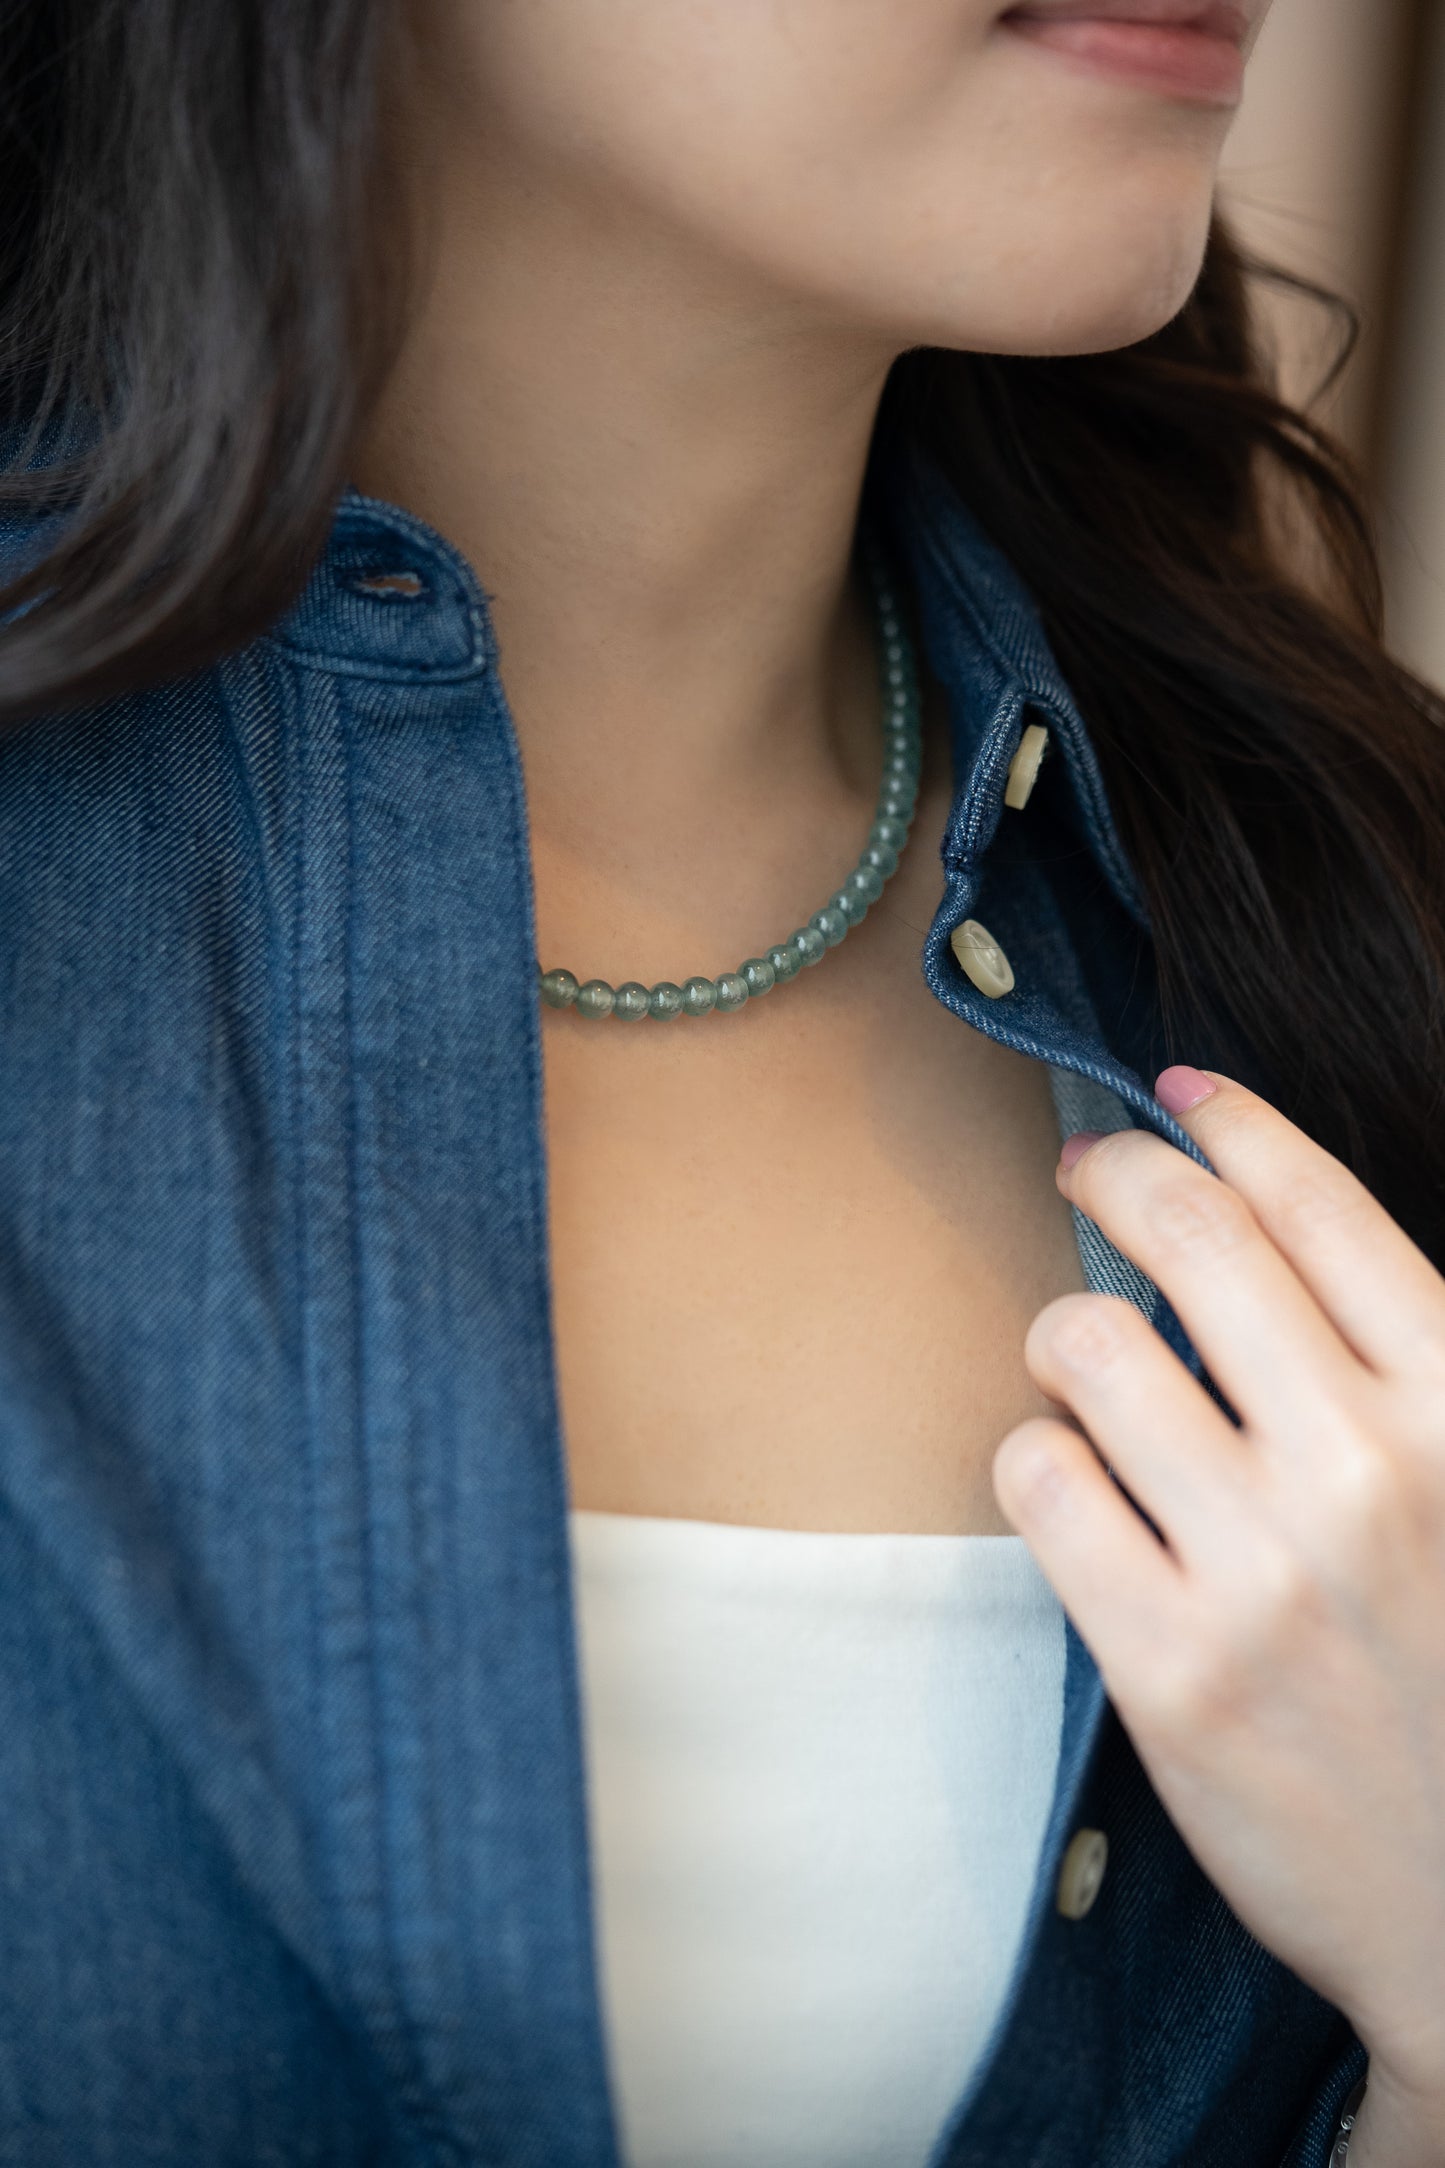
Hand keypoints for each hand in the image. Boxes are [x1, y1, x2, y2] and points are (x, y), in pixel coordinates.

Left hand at [992, 1068, 1444, 2141]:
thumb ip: (1398, 1376)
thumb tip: (1261, 1228)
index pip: (1323, 1207)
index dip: (1234, 1123)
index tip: (1180, 1094)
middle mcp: (1370, 1470)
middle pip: (1192, 1237)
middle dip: (1119, 1174)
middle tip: (1089, 1170)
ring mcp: (1264, 1571)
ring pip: (1088, 1347)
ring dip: (1066, 1338)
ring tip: (1085, 1375)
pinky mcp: (1169, 1668)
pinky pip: (1038, 1481)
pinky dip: (1037, 1461)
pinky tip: (1074, 1490)